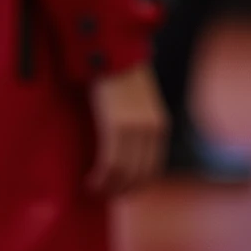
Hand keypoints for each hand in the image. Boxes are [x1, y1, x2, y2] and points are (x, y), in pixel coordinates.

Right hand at [88, 62, 167, 194]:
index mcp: (160, 127)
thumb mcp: (138, 103)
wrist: (113, 54)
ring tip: (94, 190)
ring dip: (108, 187)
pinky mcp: (117, 126)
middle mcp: (152, 131)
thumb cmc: (120, 77)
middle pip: (139, 174)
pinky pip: (110, 161)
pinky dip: (100, 177)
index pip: (152, 168)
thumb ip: (136, 124)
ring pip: (123, 172)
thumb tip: (123, 147)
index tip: (120, 192)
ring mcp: (135, 129)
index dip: (136, 185)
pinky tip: (90, 180)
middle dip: (121, 190)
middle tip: (104, 196)